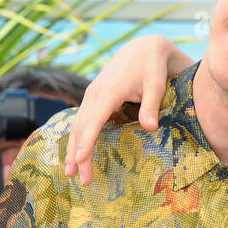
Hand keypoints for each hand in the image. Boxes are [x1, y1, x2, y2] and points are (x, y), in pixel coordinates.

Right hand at [65, 35, 193, 184]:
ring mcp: (92, 95)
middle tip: (82, 180)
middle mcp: (94, 94)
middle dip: (78, 154)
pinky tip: (75, 154)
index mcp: (108, 91)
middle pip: (82, 128)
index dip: (87, 141)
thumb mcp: (156, 82)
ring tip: (71, 173)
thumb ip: (151, 105)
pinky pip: (81, 121)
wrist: (143, 47)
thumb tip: (150, 128)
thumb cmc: (152, 65)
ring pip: (77, 125)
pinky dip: (77, 138)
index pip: (93, 120)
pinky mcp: (94, 98)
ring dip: (73, 149)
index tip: (80, 160)